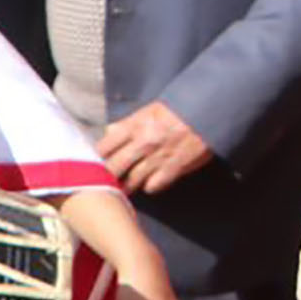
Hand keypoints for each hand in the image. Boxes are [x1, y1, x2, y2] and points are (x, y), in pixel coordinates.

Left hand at [96, 100, 213, 193]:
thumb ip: (127, 123)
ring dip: (126, 186)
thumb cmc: (177, 110)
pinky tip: (148, 183)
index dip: (95, 158)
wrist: (207, 111)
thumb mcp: (148, 110)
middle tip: (103, 182)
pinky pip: (152, 186)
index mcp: (134, 126)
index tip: (94, 164)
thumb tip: (109, 132)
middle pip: (113, 168)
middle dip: (106, 177)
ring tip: (122, 189)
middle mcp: (142, 143)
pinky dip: (149, 186)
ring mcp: (157, 158)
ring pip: (131, 181)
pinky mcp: (173, 169)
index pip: (103, 148)